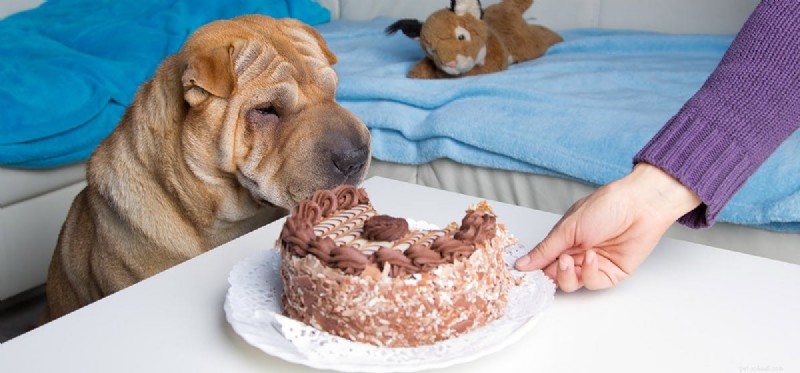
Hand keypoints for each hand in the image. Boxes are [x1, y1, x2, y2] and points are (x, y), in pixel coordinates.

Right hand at [514, 163, 700, 291]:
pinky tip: (592, 257)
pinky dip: (589, 272)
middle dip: (551, 274)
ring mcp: (593, 265)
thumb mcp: (568, 227)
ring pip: (571, 283)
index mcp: (564, 240)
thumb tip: (523, 263)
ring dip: (567, 274)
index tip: (524, 273)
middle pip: (555, 276)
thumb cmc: (608, 206)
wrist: (641, 205)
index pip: (543, 262)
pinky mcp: (611, 273)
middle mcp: (577, 254)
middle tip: (550, 266)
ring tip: (569, 259)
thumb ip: (545, 249)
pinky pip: (593, 283)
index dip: (534, 269)